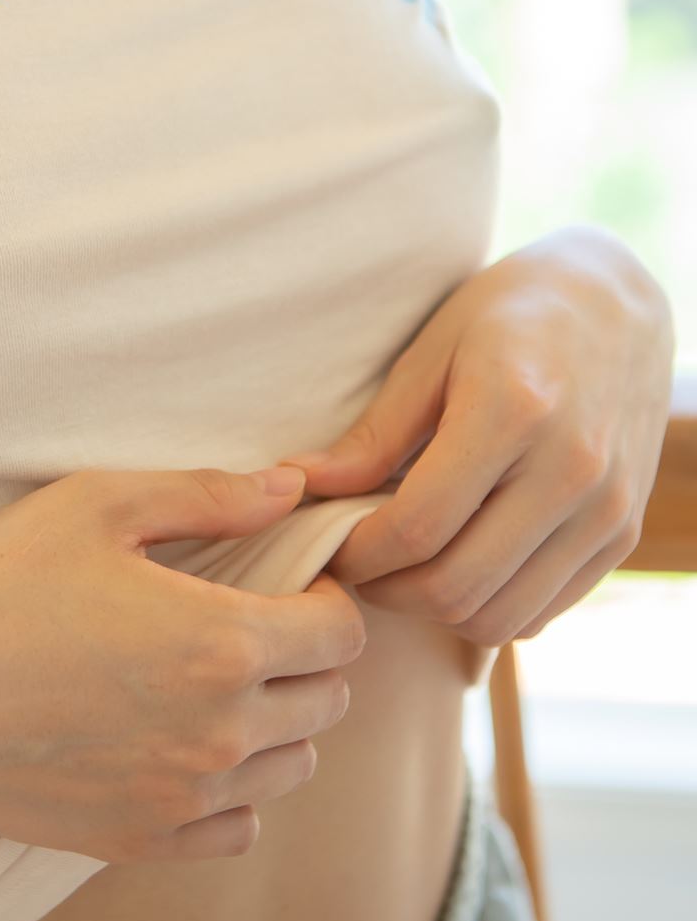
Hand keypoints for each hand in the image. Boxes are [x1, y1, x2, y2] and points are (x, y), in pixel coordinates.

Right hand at [0, 461, 363, 865]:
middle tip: (244, 620)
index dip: (324, 595)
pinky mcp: (140, 843)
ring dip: (274, 721)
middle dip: (304, 655)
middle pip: (329, 701)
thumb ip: (208, 494)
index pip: (342, 633)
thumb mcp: (97, 505)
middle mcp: (220, 734)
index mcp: (221, 643)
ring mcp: (182, 799)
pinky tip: (181, 745)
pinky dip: (232, 792)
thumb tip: (292, 487)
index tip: (284, 578)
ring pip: (291, 768)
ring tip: (211, 681)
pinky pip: (239, 830)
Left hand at [276, 226, 675, 645]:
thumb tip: (298, 485)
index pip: (417, 527)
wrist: (619, 304)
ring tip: (401, 568)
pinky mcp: (623, 535)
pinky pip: (541, 613)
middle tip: (355, 564)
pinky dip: (487, 610)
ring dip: (434, 610)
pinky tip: (456, 567)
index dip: (357, 553)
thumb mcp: (432, 351)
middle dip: (386, 590)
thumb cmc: (511, 314)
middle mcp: (571, 470)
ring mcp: (606, 510)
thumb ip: (374, 432)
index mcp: (515, 411)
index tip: (328, 544)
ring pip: (498, 616)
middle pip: (456, 585)